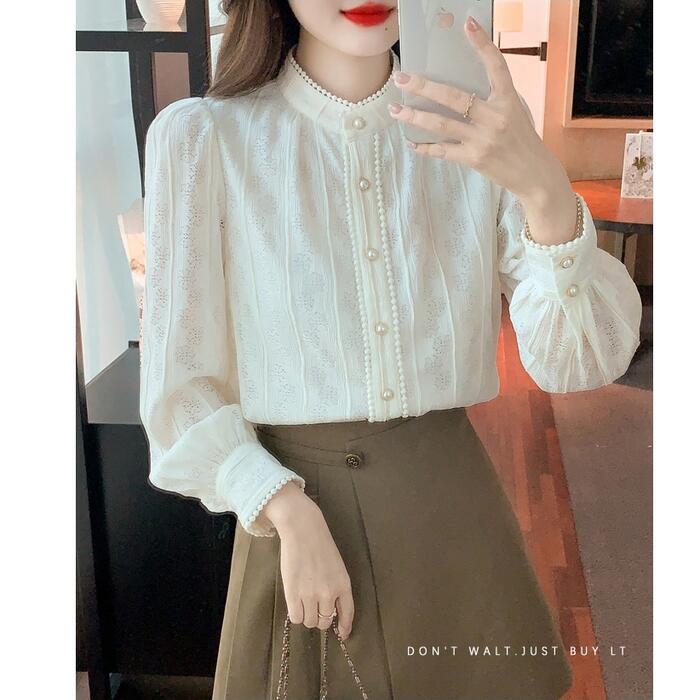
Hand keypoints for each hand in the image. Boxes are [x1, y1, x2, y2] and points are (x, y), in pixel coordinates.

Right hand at [263, 483, 354, 639]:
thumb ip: (336, 588)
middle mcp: (329, 593)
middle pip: (324, 622)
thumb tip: (332, 612)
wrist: (303, 529)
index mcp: (343, 585)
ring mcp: (310, 594)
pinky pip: (296, 618)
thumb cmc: (320, 545)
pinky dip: (296, 613)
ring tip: (303, 600)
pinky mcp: (293, 593)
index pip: (347, 614)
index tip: (342, 633)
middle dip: (320, 617)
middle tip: (314, 605)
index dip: (345, 627)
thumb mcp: (336, 567)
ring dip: (306, 615)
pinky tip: (295, 602)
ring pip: (309, 621)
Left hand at [387, 14, 569, 208]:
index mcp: (508, 100)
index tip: (467, 24)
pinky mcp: (474, 159)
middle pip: (454, 97)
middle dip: (424, 86)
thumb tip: (462, 85)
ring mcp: (483, 139)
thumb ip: (494, 98)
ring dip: (415, 116)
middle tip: (402, 78)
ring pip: (441, 124)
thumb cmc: (522, 139)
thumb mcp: (516, 111)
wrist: (534, 174)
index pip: (496, 66)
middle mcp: (495, 117)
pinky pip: (443, 151)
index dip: (482, 44)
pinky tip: (411, 142)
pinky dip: (425, 147)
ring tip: (395, 109)